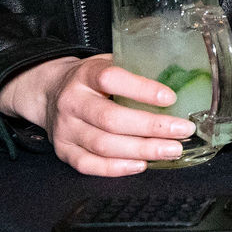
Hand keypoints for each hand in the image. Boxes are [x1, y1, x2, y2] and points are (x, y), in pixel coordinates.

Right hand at [0, 54, 194, 176]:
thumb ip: (135, 70)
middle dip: (152, 127)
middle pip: (111, 119)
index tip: (170, 98)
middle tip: (183, 131)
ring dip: (142, 150)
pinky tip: (142, 164)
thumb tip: (181, 80)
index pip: (112, 79)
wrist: (49, 92)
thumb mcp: (107, 63)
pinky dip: (118, 168)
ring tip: (171, 150)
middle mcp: (72, 102)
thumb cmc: (90, 80)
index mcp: (85, 74)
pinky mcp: (64, 151)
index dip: (142, 89)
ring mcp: (65, 129)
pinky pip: (90, 165)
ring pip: (104, 145)